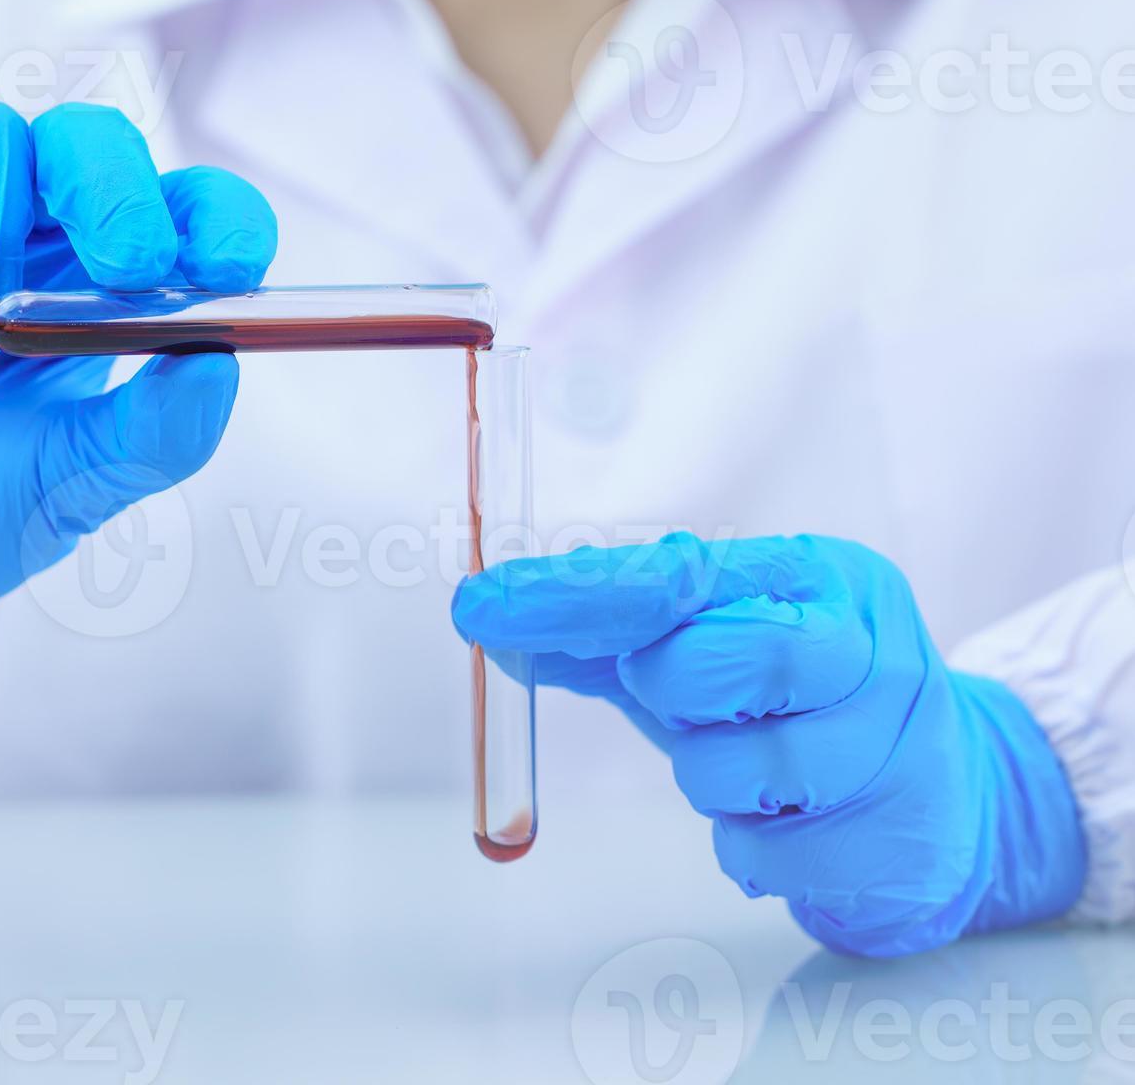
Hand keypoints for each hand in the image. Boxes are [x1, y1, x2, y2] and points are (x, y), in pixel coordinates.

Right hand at [0, 100, 276, 653]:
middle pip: (86, 142)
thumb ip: (147, 438)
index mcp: (95, 294)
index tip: (230, 265)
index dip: (217, 216)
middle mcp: (19, 243)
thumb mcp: (60, 499)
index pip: (181, 210)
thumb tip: (219, 362)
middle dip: (118, 187)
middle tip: (127, 262)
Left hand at [453, 532, 1086, 956]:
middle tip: (668, 693)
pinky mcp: (893, 840)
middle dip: (668, 686)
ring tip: (744, 759)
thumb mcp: (721, 642)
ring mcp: (892, 744)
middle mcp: (868, 645)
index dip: (572, 595)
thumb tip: (495, 621)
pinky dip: (744, 843)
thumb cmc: (804, 700)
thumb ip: (613, 632)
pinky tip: (782, 818)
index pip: (680, 574)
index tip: (482, 606)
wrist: (948, 794)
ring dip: (704, 775)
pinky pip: (761, 855)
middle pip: (720, 658)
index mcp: (820, 574)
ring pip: (732, 768)